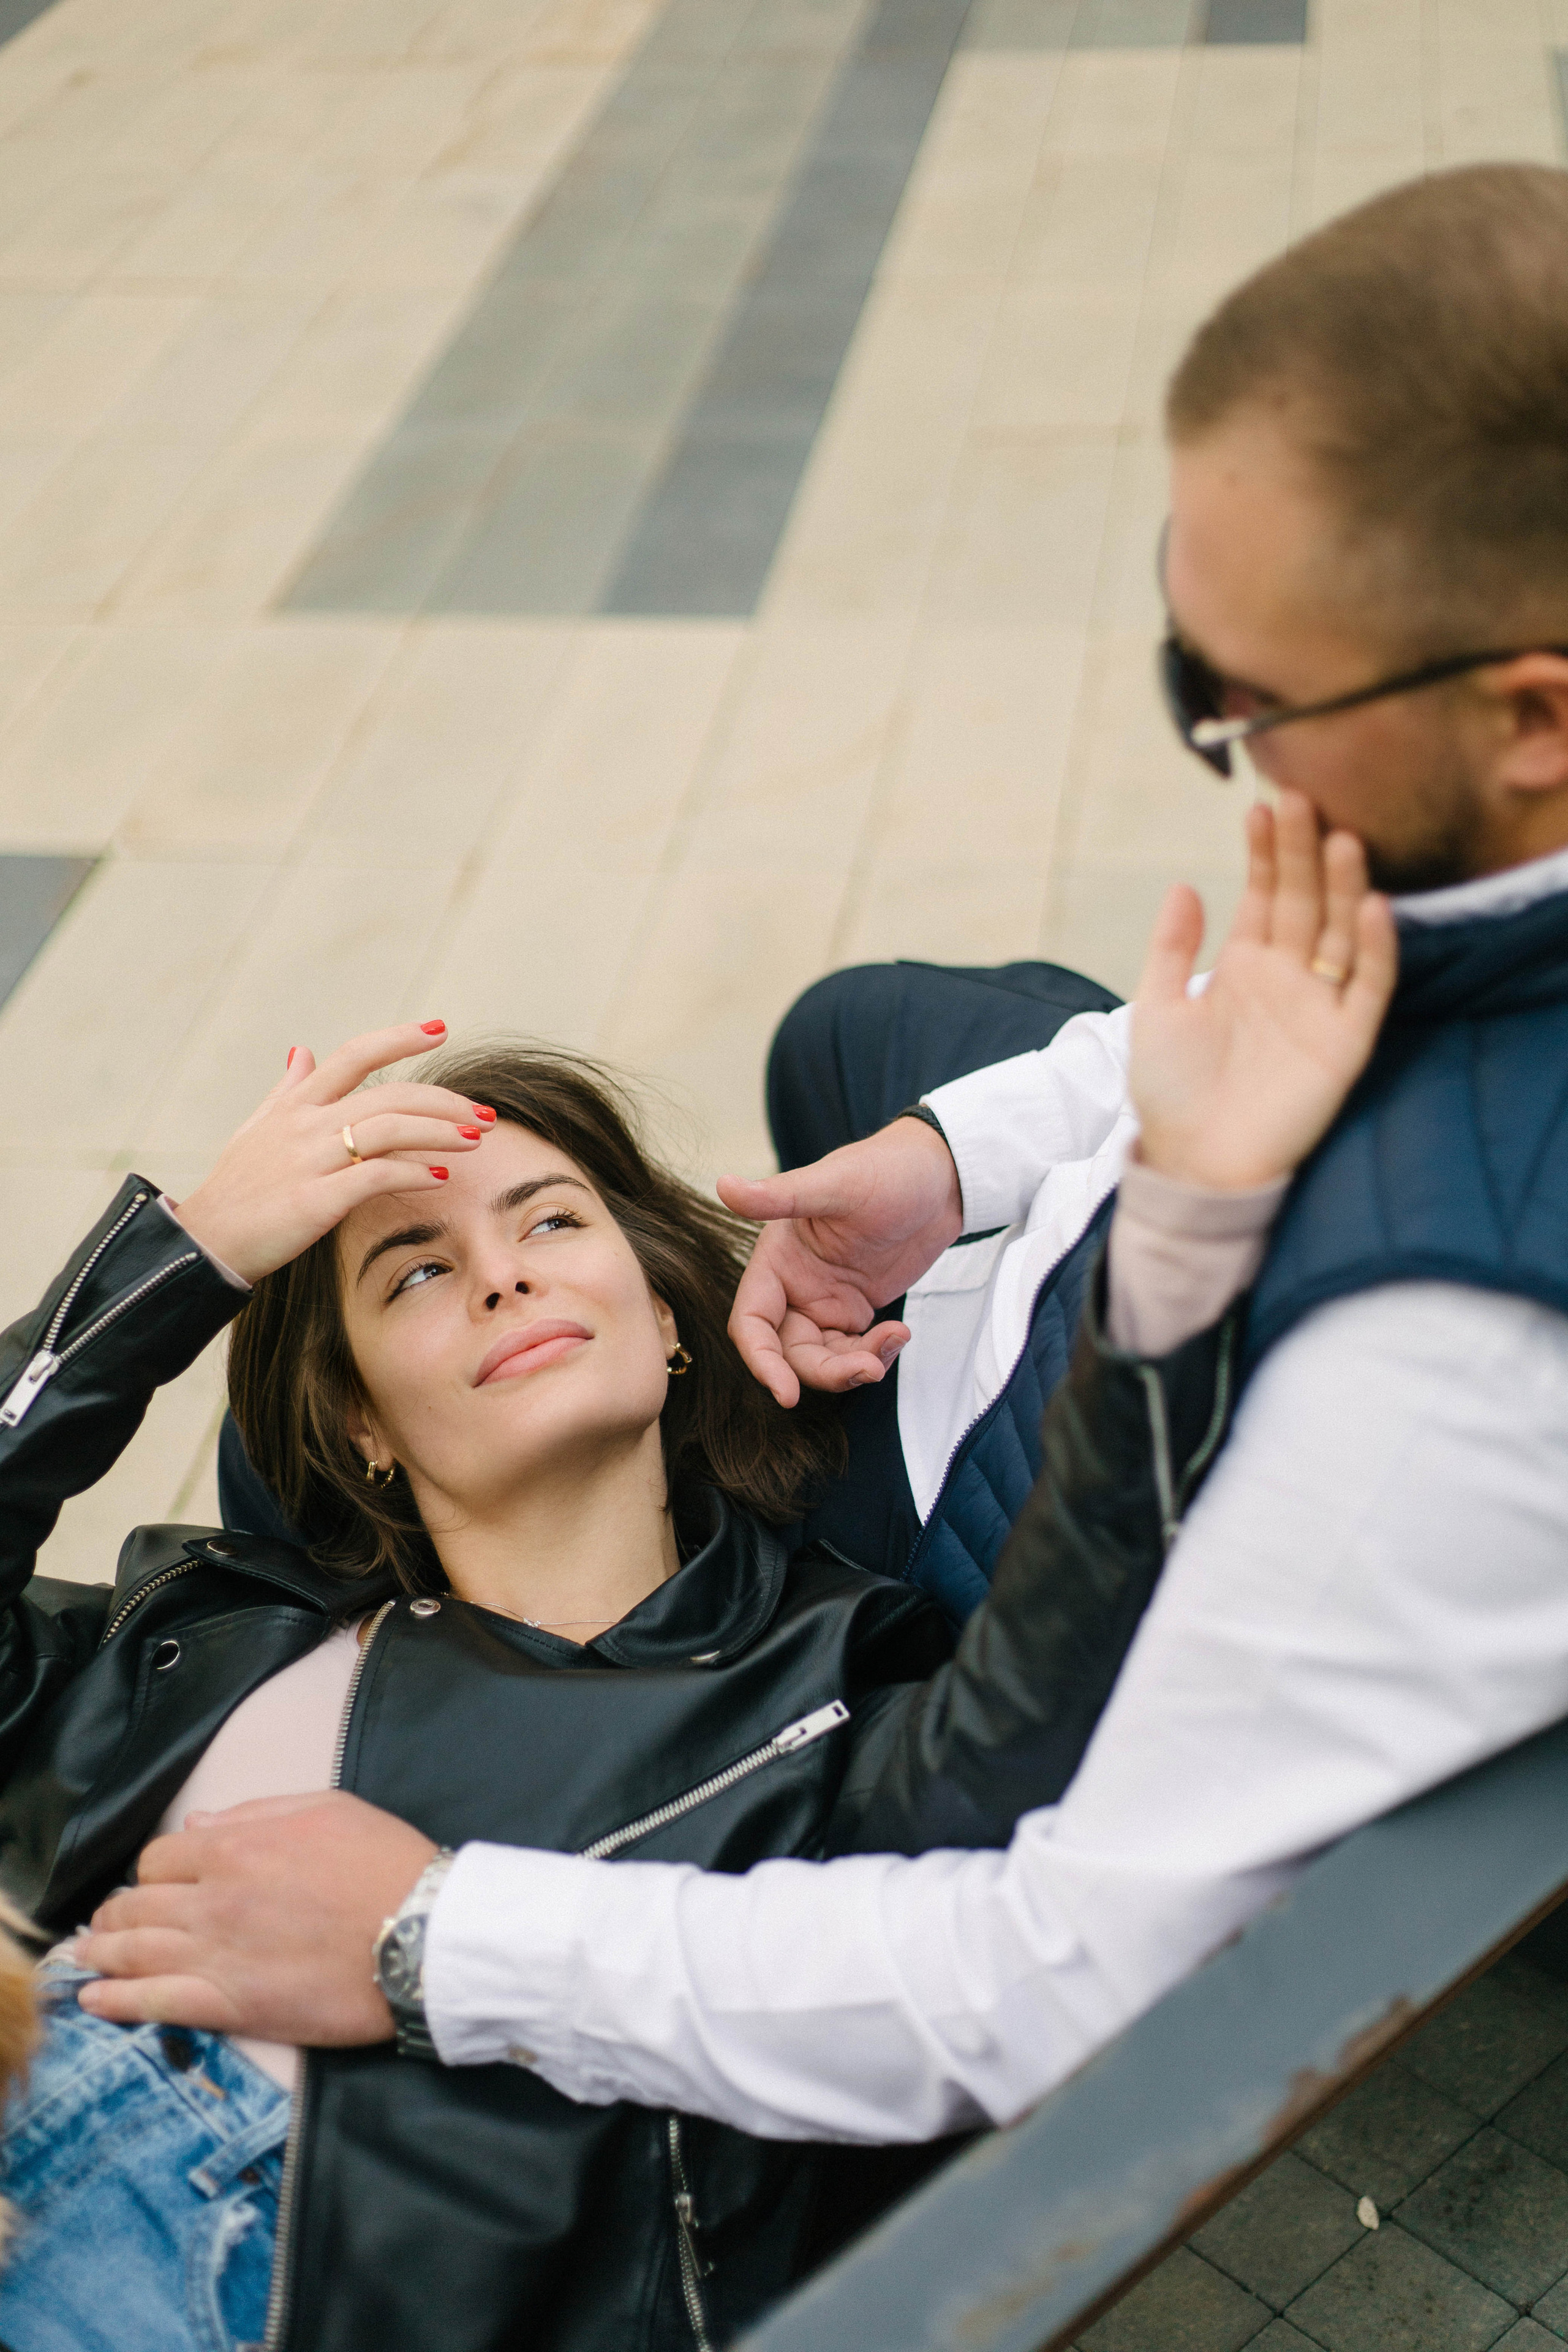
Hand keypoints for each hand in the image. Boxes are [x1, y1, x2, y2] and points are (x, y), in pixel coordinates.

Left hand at [74, 1793, 437, 2041]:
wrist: (422, 1933)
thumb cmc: (386, 1864)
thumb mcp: (328, 1808)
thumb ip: (256, 1813)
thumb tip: (199, 1825)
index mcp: (236, 1847)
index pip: (161, 1857)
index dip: (154, 1871)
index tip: (158, 1885)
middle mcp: (213, 1899)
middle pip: (135, 1905)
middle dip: (115, 1915)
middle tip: (107, 1927)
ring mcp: (216, 1954)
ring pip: (132, 1952)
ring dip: (101, 1954)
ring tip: (86, 1959)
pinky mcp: (230, 2004)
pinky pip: (154, 2003)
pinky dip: (116, 2002)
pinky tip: (94, 2002)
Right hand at [174, 1023, 489, 1283]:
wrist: (205, 1243)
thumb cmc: (236, 1188)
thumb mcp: (256, 1128)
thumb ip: (286, 1090)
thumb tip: (301, 1050)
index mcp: (296, 1104)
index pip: (354, 1055)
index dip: (399, 1038)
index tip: (440, 1028)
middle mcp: (305, 1124)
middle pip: (389, 1095)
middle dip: (444, 1101)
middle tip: (482, 1113)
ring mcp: (309, 1160)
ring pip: (390, 1128)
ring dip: (440, 1132)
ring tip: (475, 1139)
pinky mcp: (314, 1199)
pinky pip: (375, 1176)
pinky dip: (413, 1172)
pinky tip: (439, 1177)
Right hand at [717, 1120, 962, 1406]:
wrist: (942, 1177)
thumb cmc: (887, 1170)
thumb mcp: (836, 1184)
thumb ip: (780, 1196)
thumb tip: (724, 1185)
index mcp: (777, 1258)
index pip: (752, 1321)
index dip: (762, 1360)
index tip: (787, 1393)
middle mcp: (794, 1284)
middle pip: (788, 1351)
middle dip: (823, 1372)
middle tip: (867, 1369)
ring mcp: (825, 1300)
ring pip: (821, 1358)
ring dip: (853, 1366)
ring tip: (893, 1340)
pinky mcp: (856, 1308)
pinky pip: (853, 1351)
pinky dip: (874, 1354)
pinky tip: (900, 1333)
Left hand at [1130, 789, 1397, 1190]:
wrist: (1192, 1162)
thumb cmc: (1169, 1092)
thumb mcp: (1156, 1008)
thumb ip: (1171, 948)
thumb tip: (1183, 883)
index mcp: (1243, 965)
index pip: (1263, 894)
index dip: (1265, 853)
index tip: (1261, 808)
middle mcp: (1287, 977)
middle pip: (1303, 901)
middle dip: (1303, 852)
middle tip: (1302, 798)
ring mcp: (1319, 1006)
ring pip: (1340, 933)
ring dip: (1343, 888)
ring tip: (1341, 839)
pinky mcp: (1345, 1041)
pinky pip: (1368, 988)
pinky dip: (1373, 949)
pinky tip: (1372, 908)